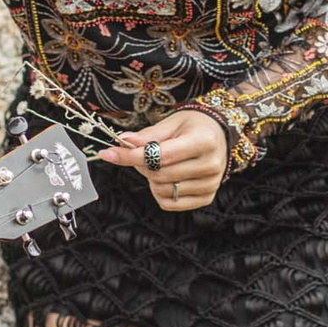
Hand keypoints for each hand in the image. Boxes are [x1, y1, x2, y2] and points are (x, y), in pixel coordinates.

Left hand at [100, 110, 229, 211]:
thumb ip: (148, 135)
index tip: (108, 153)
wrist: (219, 136)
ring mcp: (211, 184)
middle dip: (142, 165)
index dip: (131, 156)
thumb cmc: (193, 126)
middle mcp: (211, 165)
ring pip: (163, 190)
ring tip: (159, 164)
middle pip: (159, 174)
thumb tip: (122, 142)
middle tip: (142, 154)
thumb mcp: (172, 123)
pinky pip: (171, 203)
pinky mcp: (207, 198)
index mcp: (204, 141)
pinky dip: (160, 192)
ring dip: (151, 179)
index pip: (161, 155)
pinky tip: (166, 178)